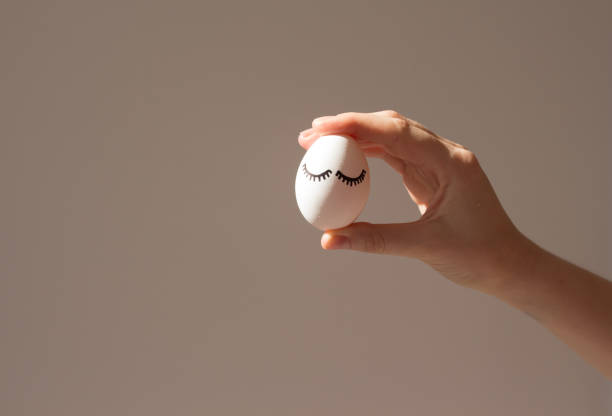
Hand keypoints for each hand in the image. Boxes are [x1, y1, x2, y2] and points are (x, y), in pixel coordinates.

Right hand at [298, 110, 527, 289]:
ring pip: (391, 136)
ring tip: (319, 144)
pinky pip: (395, 155)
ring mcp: (438, 162)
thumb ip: (375, 240)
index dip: (355, 125)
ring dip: (356, 137)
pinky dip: (368, 154)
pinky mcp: (430, 174)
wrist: (508, 264)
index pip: (397, 131)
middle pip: (391, 125)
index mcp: (451, 163)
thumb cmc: (478, 255)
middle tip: (310, 135)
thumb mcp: (425, 247)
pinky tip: (346, 159)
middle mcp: (445, 154)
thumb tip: (330, 239)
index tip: (321, 128)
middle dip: (349, 125)